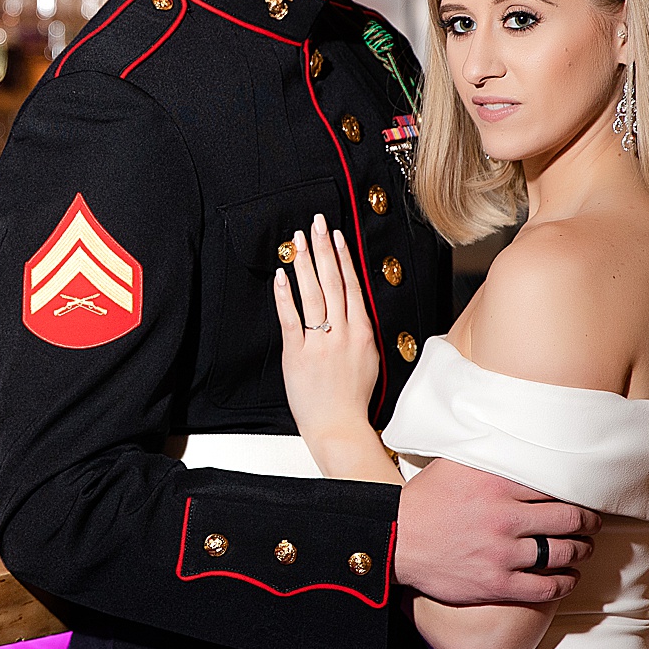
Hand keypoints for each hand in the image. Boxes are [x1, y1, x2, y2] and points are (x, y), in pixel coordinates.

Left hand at [272, 215, 379, 466]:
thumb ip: (359, 331)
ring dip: (305, 264)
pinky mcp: (298, 353)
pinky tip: (280, 276)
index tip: (336, 236)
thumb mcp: (367, 358)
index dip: (343, 258)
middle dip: (324, 249)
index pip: (352, 285)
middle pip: (333, 281)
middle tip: (316, 223)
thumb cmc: (352, 396)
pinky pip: (291, 318)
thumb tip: (352, 309)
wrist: (339, 424)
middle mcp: (343, 332)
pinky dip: (285, 295)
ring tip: (297, 241)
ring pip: (313, 294)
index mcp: (362, 331)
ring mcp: (320, 342)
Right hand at [395, 456, 600, 603]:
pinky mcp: (496, 583)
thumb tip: (514, 439)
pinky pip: (546, 588)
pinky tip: (569, 578)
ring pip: (562, 554)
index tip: (581, 500)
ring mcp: (502, 553)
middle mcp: (503, 518)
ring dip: (581, 552)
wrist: (392, 540)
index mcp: (496, 484)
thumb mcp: (452, 466)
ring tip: (583, 550)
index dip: (575, 496)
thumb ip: (487, 457)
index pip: (555, 488)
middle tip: (591, 525)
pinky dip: (565, 584)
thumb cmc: (423, 501)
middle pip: (568, 520)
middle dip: (587, 524)